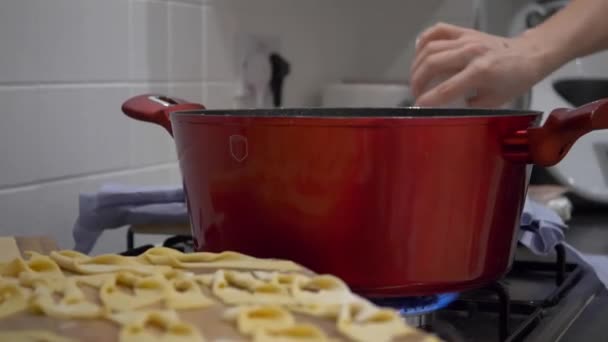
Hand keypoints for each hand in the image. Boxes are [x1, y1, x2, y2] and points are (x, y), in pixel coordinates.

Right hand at [410, 23, 545, 107]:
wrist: (528, 56)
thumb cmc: (513, 80)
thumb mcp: (493, 102)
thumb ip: (468, 107)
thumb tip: (445, 110)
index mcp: (481, 72)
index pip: (446, 88)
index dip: (427, 99)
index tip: (417, 107)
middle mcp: (471, 52)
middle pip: (432, 64)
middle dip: (417, 81)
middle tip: (415, 93)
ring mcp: (467, 39)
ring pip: (430, 47)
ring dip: (417, 65)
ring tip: (416, 78)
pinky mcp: (465, 31)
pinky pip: (438, 31)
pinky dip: (424, 40)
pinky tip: (420, 53)